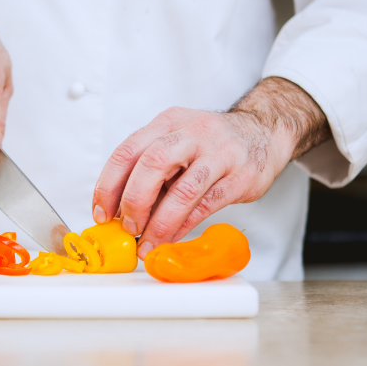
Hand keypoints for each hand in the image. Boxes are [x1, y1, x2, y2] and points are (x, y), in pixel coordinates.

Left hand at [93, 77, 330, 253]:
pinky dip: (184, 225)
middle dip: (133, 202)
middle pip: (151, 165)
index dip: (108, 186)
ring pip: (182, 190)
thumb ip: (151, 169)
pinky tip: (171, 237)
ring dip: (160, 222)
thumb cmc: (211, 143)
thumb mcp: (177, 140)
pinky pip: (206, 205)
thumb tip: (118, 211)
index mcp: (167, 123)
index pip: (127, 152)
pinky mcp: (240, 176)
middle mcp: (191, 133)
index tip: (101, 213)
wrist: (265, 132)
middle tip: (127, 228)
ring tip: (148, 242)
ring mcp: (219, 153)